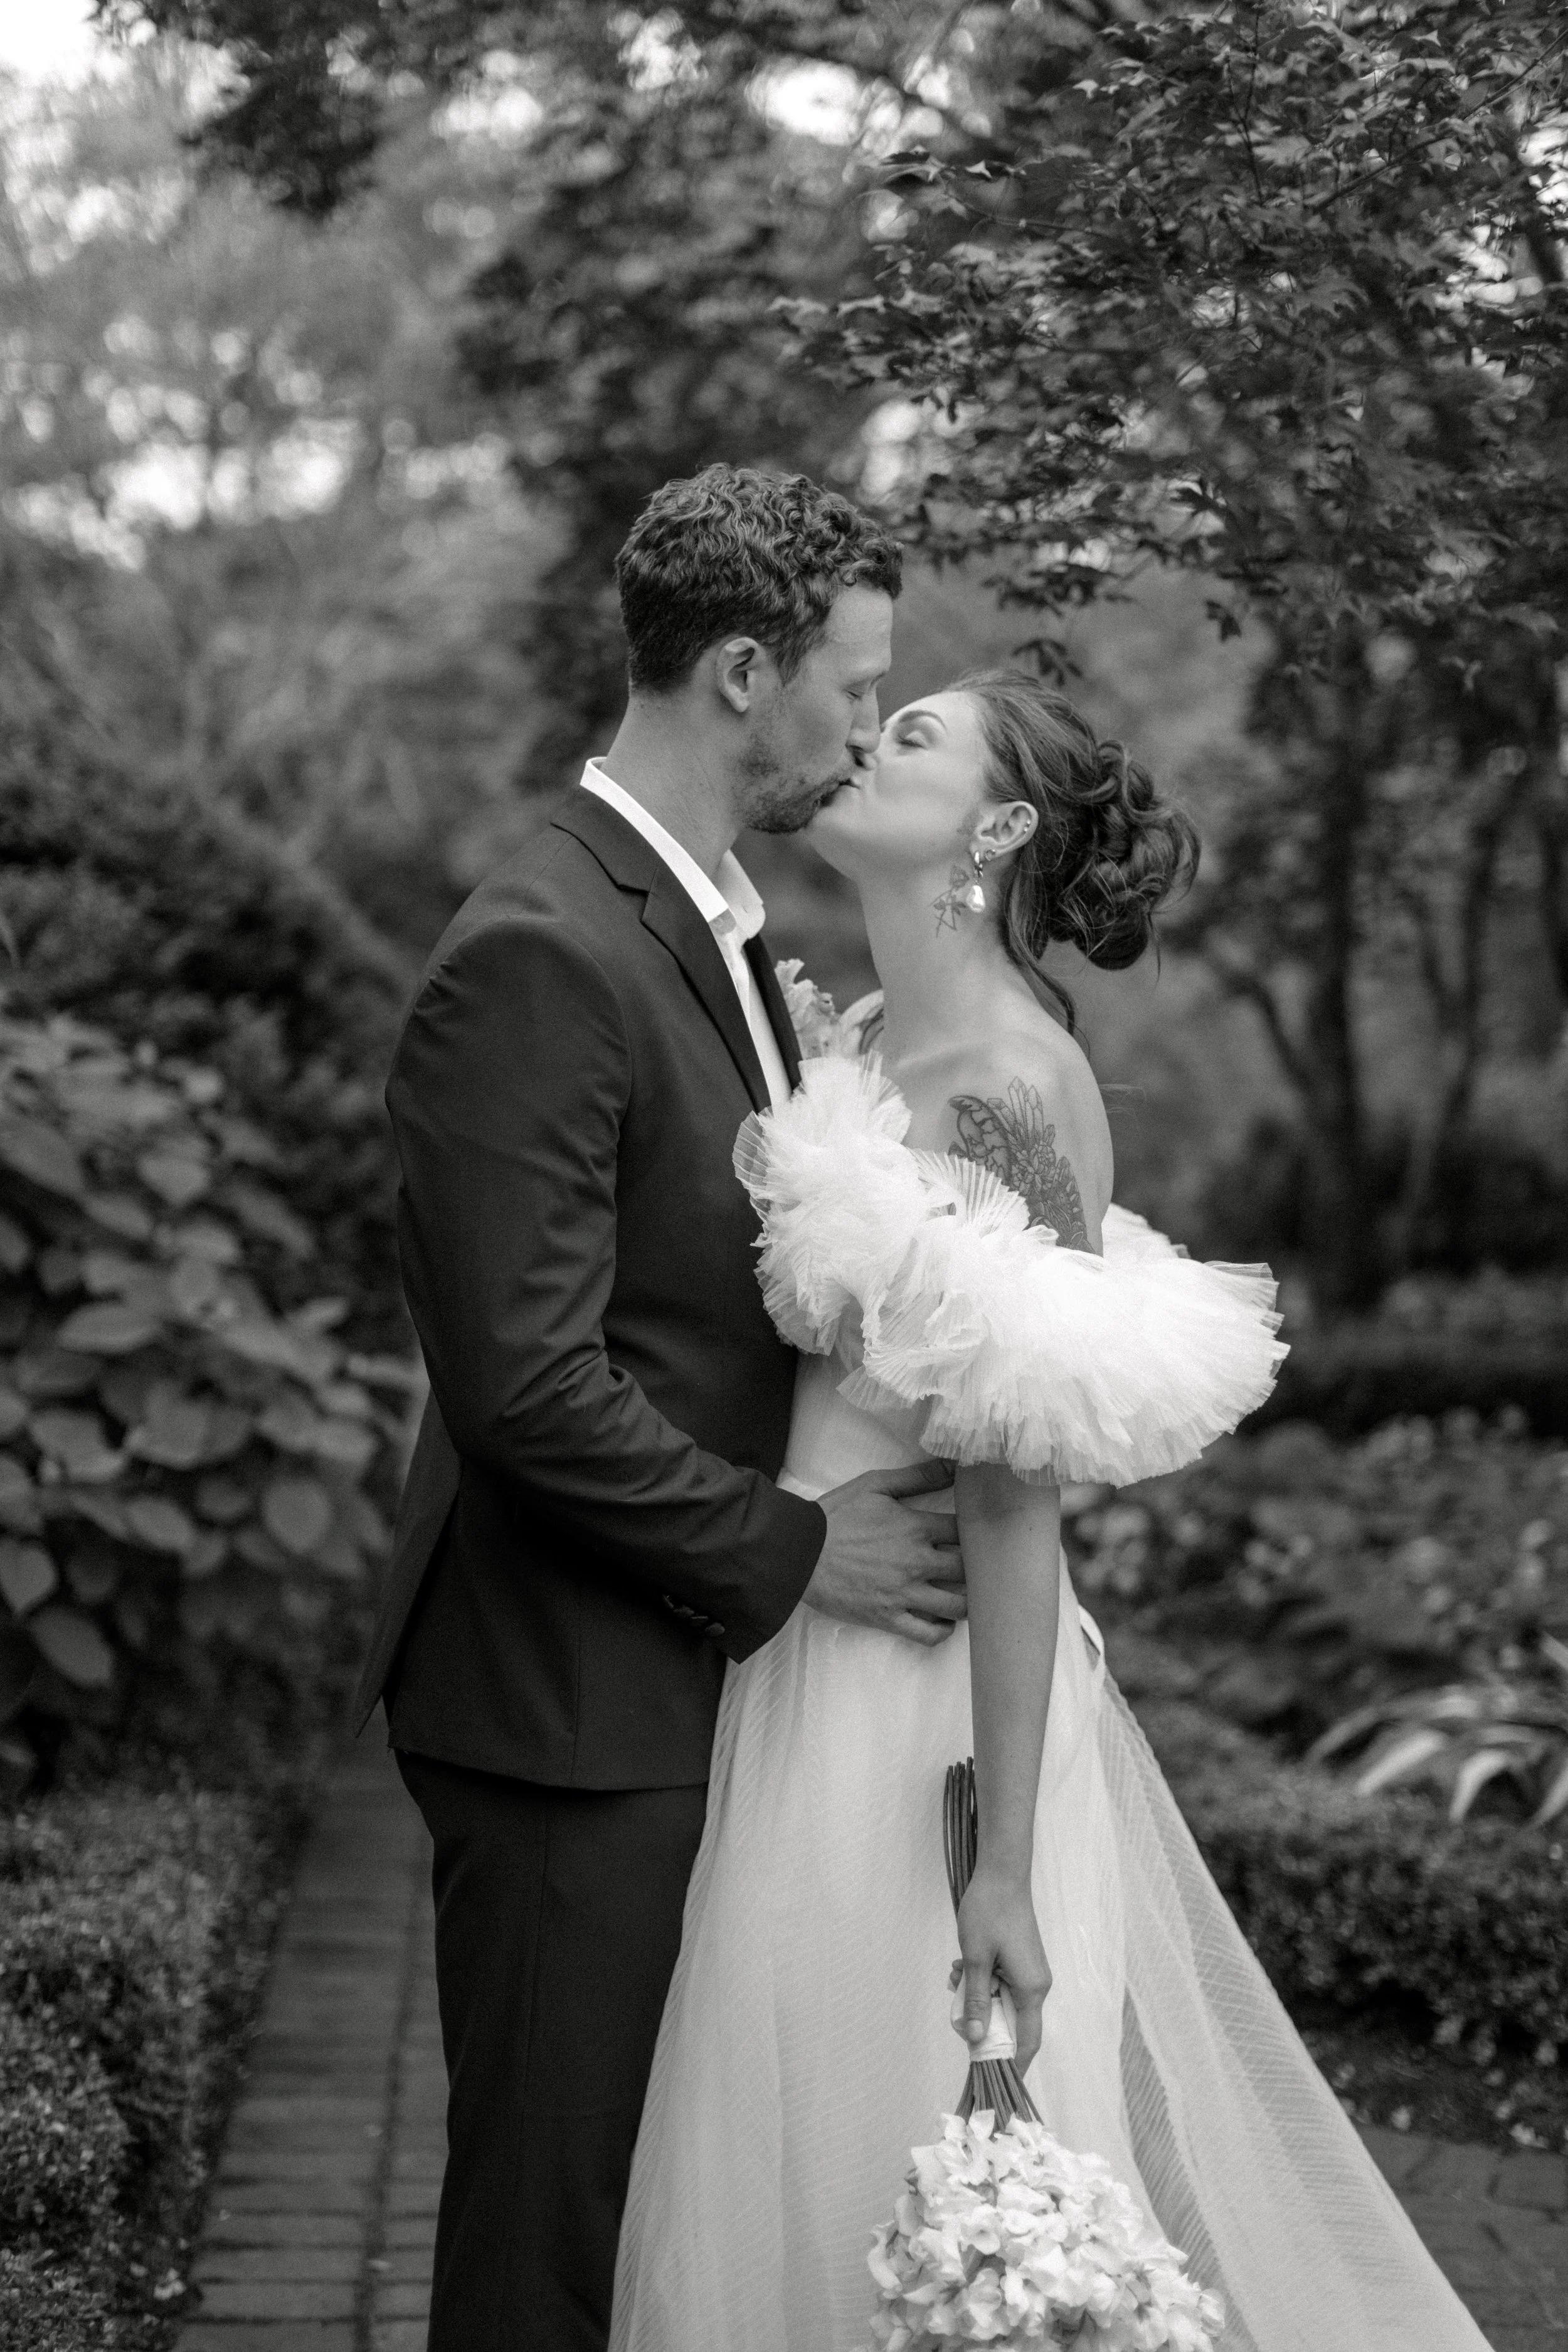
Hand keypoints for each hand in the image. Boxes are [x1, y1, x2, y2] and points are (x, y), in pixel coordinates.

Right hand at [806, 1460, 964, 1646]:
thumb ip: (917, 1476)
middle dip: (974, 1567)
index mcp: (915, 1527)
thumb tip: (953, 1465)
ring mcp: (903, 1593)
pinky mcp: (888, 1618)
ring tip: (962, 1593)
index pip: (964, 1531)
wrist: (798, 1552)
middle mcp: (916, 1562)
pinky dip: (942, 1630)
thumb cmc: (835, 1516)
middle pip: (967, 1570)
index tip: (971, 1534)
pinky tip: (943, 1620)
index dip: (973, 1532)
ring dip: (966, 1601)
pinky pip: (928, 1633)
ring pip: (956, 1606)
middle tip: (973, 1566)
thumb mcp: (875, 1485)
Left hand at [954, 1865, 1050, 2074]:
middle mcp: (1036, 1985)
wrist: (1001, 1873)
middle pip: (1012, 2024)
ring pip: (1001, 2002)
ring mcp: (1029, 1972)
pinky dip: (981, 1980)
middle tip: (957, 2009)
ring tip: (958, 1974)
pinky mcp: (1021, 1962)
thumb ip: (975, 2001)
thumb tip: (974, 2038)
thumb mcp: (975, 1959)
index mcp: (1031, 1989)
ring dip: (977, 1996)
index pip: (1027, 2042)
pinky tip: (963, 1964)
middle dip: (981, 2022)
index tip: (993, 2083)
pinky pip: (1001, 1985)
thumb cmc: (989, 1912)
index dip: (1011, 2065)